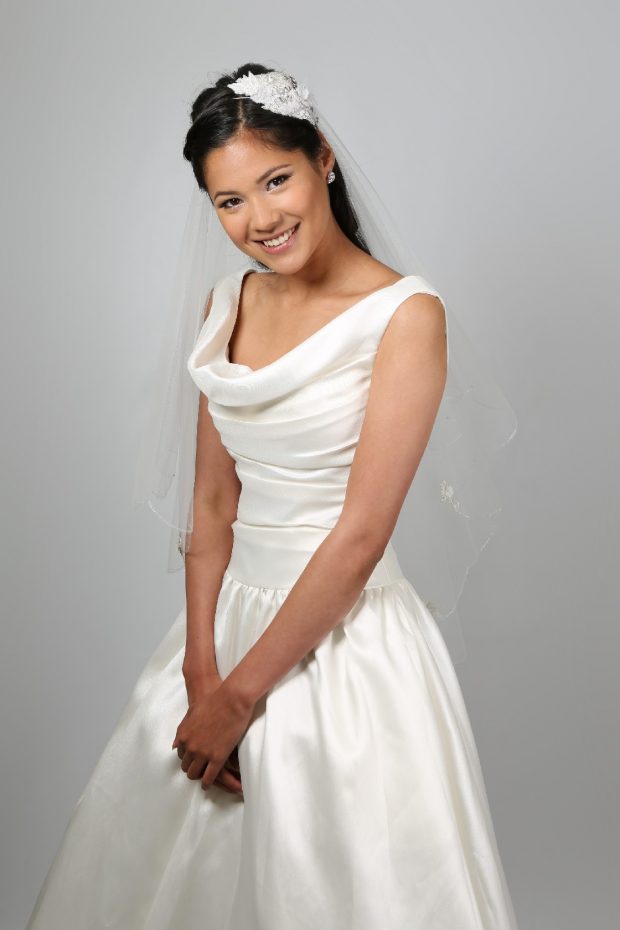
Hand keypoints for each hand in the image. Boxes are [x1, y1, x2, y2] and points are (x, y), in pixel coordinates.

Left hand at [172, 677, 254, 795]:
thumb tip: (175, 745)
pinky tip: (209, 783)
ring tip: (204, 777)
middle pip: (186, 766)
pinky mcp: (218, 758)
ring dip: (199, 776)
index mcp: (183, 735)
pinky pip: (209, 777)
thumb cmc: (214, 701)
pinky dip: (207, 783)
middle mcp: (190, 746)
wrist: (232, 699)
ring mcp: (203, 753)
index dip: (188, 758)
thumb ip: (183, 730)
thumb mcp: (192, 713)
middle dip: (192, 767)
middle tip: (200, 768)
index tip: (194, 759)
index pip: (181, 755)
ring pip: (194, 774)